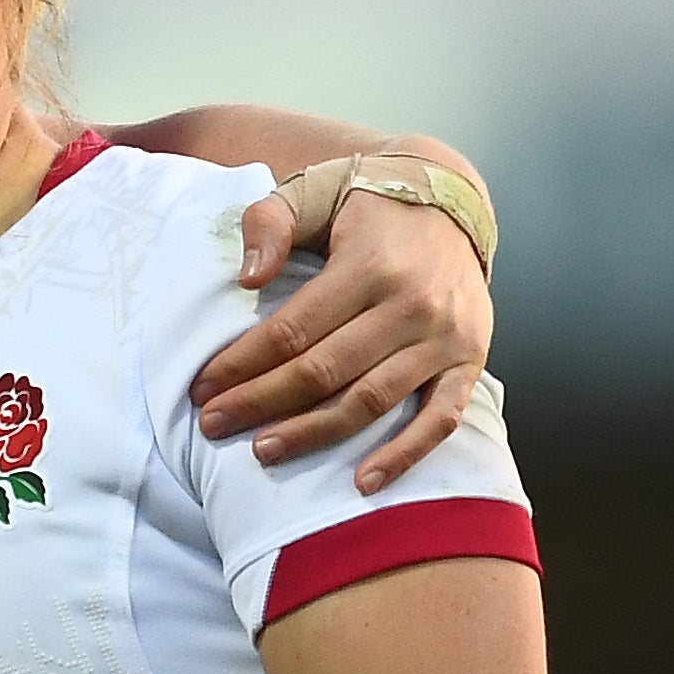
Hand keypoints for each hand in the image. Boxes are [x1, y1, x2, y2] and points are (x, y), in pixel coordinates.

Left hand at [202, 182, 494, 486]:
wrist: (450, 198)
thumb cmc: (365, 201)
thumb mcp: (310, 190)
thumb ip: (270, 222)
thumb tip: (249, 277)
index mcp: (370, 263)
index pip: (293, 329)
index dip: (242, 364)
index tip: (202, 387)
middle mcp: (412, 304)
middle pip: (325, 371)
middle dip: (261, 403)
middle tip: (213, 425)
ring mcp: (445, 338)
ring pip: (371, 402)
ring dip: (312, 434)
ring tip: (261, 451)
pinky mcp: (470, 361)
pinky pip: (440, 419)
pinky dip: (404, 456)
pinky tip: (362, 483)